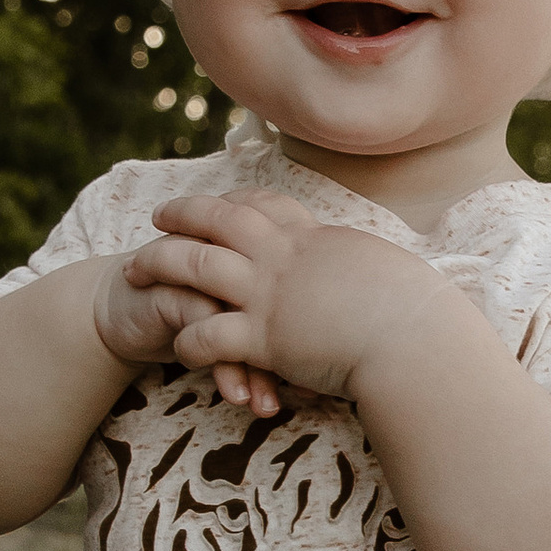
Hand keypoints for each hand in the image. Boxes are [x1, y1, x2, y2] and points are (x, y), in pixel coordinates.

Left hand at [95, 191, 446, 412]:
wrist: (417, 340)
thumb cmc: (417, 313)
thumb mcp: (386, 271)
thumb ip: (363, 266)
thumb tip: (372, 268)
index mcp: (315, 239)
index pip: (266, 206)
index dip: (235, 202)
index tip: (218, 202)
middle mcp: (285, 258)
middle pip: (218, 220)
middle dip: (182, 214)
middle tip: (157, 218)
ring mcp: (271, 295)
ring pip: (196, 265)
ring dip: (161, 265)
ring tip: (133, 272)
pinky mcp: (265, 337)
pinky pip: (208, 334)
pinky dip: (187, 340)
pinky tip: (177, 348)